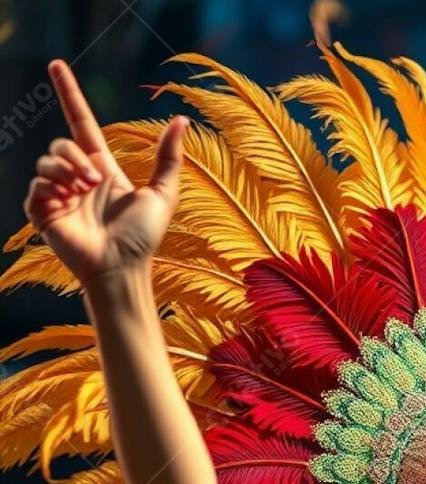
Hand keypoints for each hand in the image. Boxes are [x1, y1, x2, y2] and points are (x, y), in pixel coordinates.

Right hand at [22, 58, 188, 288]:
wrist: (122, 269)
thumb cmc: (143, 239)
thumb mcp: (162, 194)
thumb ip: (169, 157)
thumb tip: (181, 120)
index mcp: (101, 168)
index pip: (80, 122)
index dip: (69, 94)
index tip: (57, 64)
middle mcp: (77, 178)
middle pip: (61, 142)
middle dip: (74, 156)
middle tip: (93, 182)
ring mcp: (59, 196)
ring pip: (46, 161)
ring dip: (65, 171)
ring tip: (82, 193)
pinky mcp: (44, 213)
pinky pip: (36, 185)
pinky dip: (51, 189)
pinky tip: (67, 205)